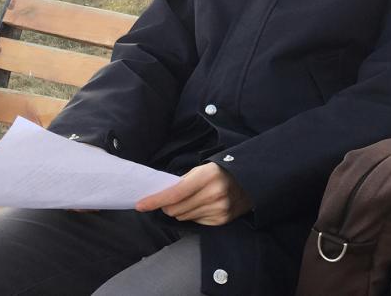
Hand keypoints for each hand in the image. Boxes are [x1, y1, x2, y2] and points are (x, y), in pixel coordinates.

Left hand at [136, 162, 251, 225]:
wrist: (249, 182)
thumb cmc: (221, 172)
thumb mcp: (203, 168)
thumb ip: (183, 181)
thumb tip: (162, 196)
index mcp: (207, 176)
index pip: (174, 193)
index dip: (155, 200)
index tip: (140, 205)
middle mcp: (213, 194)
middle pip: (175, 209)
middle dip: (168, 205)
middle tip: (172, 199)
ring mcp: (219, 209)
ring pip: (183, 217)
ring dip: (181, 210)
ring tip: (193, 200)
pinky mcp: (222, 220)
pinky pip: (195, 222)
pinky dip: (194, 215)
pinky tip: (204, 206)